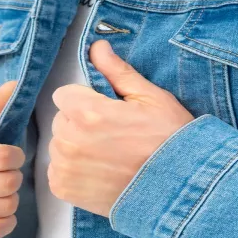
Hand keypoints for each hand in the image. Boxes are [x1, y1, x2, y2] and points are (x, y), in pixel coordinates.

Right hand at [0, 79, 24, 237]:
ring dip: (10, 202)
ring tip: (2, 196)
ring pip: (0, 207)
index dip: (16, 158)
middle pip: (4, 183)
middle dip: (14, 180)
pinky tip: (0, 215)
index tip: (12, 159)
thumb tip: (13, 85)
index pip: (1, 157)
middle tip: (8, 179)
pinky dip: (5, 223)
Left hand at [47, 38, 196, 217]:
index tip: (106, 110)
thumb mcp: (151, 98)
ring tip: (109, 155)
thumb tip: (98, 47)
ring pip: (59, 145)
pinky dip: (74, 170)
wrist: (179, 188)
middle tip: (112, 134)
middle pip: (62, 120)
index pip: (64, 94)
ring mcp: (65, 168)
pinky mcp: (65, 190)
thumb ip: (117, 71)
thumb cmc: (169, 140)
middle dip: (81, 122)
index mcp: (89, 112)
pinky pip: (58, 170)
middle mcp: (71, 140)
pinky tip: (101, 171)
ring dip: (76, 146)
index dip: (85, 99)